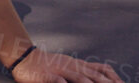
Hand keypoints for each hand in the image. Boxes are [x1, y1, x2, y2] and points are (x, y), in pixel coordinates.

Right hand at [7, 47, 123, 82]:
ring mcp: (60, 70)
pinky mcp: (47, 75)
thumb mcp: (68, 65)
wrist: (24, 58)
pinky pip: (57, 80)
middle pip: (94, 75)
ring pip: (79, 77)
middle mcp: (72, 66)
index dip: (114, 78)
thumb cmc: (46, 65)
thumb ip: (82, 71)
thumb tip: (98, 77)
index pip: (101, 69)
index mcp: (78, 64)